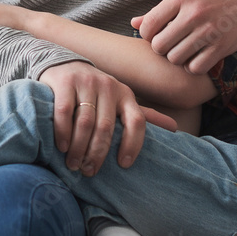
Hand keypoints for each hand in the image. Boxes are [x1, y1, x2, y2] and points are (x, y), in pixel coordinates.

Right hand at [37, 62, 175, 175]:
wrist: (63, 64)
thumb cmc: (94, 91)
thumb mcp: (119, 100)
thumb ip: (142, 115)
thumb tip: (174, 128)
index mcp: (126, 94)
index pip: (137, 121)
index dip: (133, 145)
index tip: (123, 165)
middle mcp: (109, 86)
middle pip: (106, 127)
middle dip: (97, 154)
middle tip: (88, 171)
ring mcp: (86, 82)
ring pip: (85, 123)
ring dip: (79, 149)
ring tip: (73, 165)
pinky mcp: (65, 82)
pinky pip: (64, 112)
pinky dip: (63, 133)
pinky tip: (62, 147)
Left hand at [132, 0, 236, 73]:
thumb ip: (160, 11)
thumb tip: (133, 24)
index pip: (149, 26)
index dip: (148, 36)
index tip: (158, 35)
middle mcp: (194, 13)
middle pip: (159, 46)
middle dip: (162, 49)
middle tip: (171, 45)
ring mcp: (209, 30)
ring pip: (176, 58)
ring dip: (177, 59)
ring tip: (185, 51)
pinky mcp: (223, 46)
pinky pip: (196, 67)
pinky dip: (194, 67)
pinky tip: (198, 58)